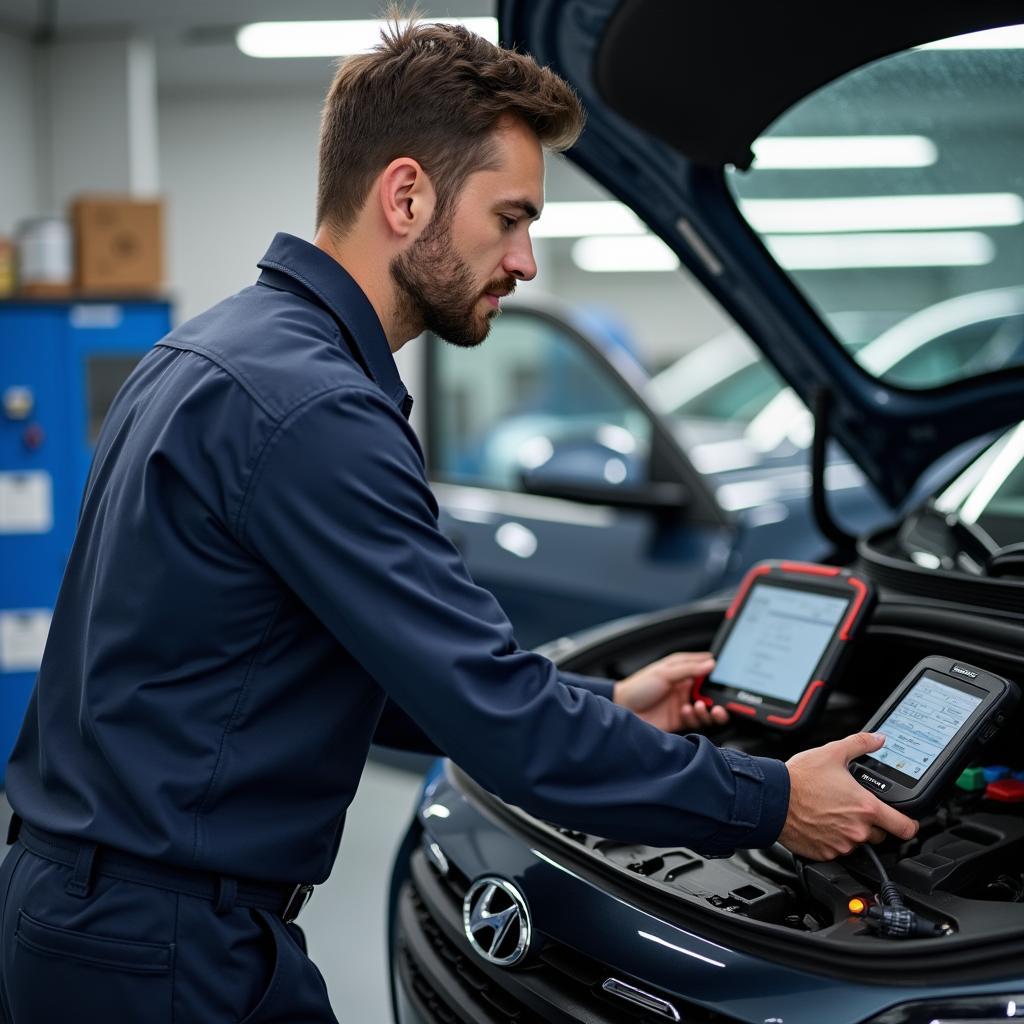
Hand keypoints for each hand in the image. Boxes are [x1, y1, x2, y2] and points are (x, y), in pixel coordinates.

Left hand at [613, 652, 727, 732]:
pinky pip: (696, 721)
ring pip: (706, 709)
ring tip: (700, 707)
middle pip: (710, 693)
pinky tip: (685, 712)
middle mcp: (684, 688)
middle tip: (719, 703)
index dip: (716, 674)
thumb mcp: (663, 673)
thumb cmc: (637, 687)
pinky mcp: (679, 720)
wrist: (622, 709)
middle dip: (718, 699)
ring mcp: (682, 704)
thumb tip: (711, 663)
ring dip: (707, 710)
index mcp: (681, 671)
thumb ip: (689, 669)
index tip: (725, 680)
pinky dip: (695, 717)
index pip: (705, 670)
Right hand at [779, 732, 918, 859]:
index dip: (909, 824)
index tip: (906, 820)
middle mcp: (857, 830)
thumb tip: (878, 739)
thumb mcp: (832, 752)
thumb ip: (860, 744)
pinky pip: (837, 849)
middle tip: (852, 807)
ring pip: (857, 841)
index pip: (905, 827)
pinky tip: (819, 823)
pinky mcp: (825, 853)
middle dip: (871, 822)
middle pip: (880, 834)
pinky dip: (831, 839)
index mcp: (866, 807)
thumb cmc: (800, 779)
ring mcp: (842, 844)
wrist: (773, 798)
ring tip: (831, 812)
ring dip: (850, 831)